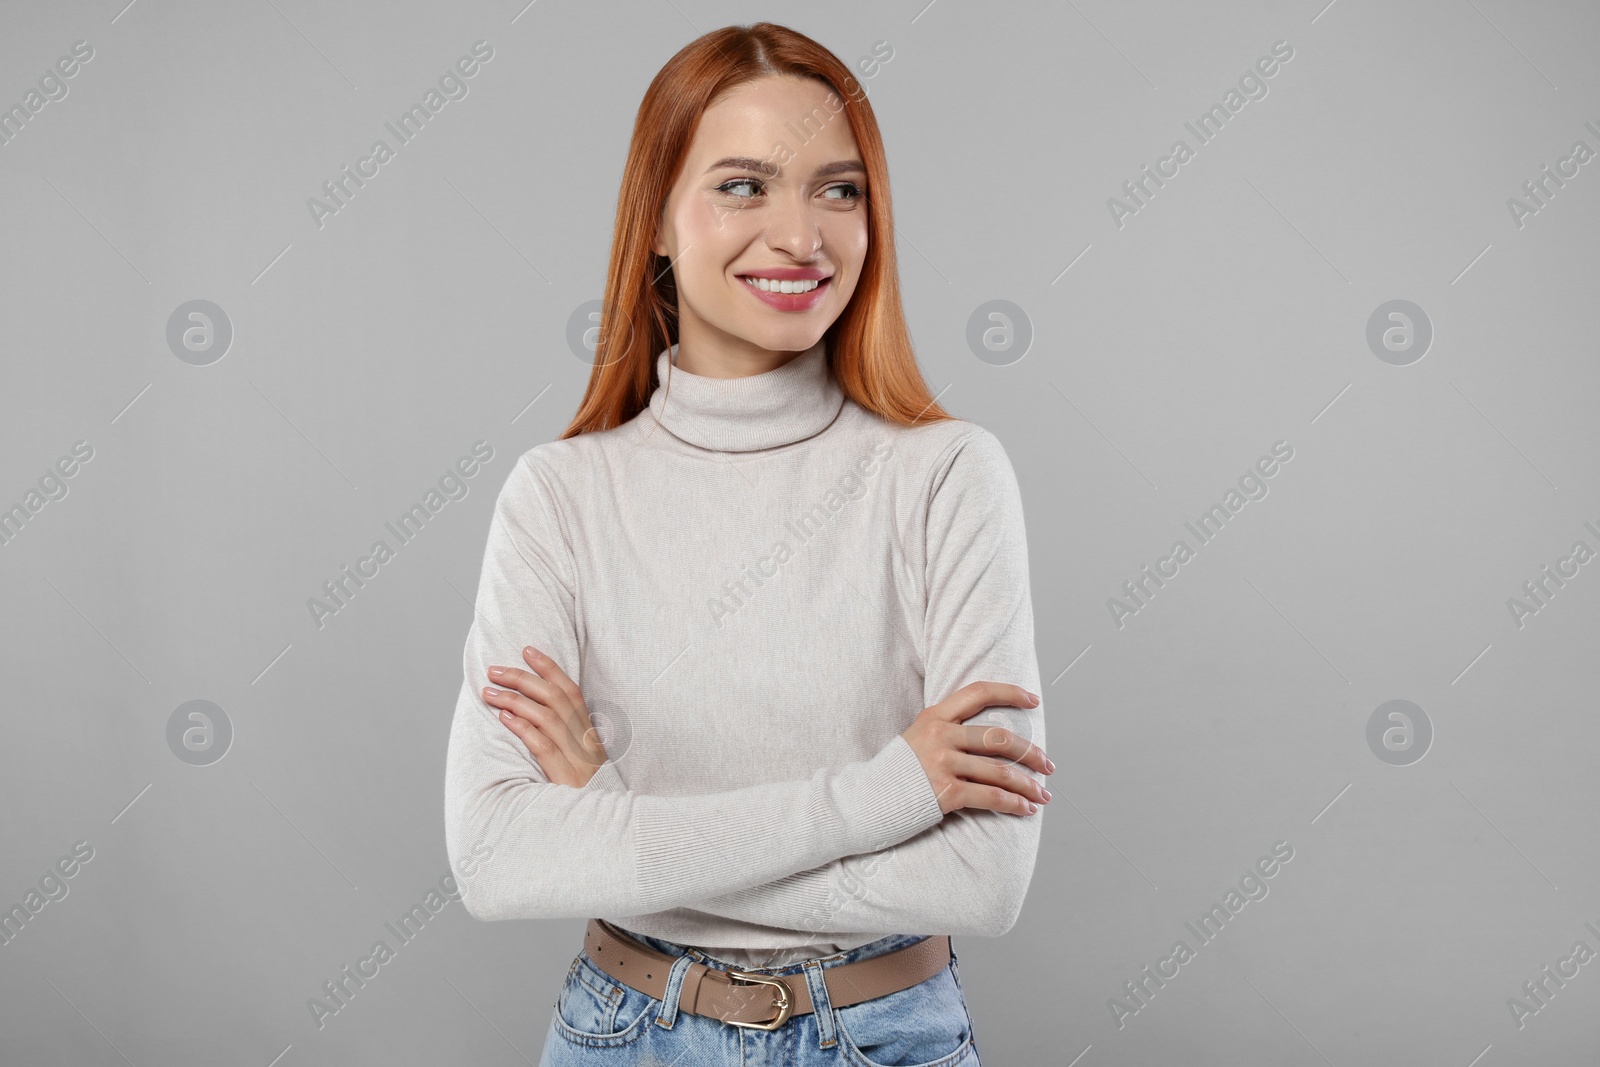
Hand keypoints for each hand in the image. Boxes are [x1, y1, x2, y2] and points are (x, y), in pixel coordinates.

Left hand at [482, 646, 608, 787]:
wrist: (603, 829)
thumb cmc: (586, 797)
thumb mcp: (582, 765)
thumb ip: (567, 741)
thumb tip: (535, 717)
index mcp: (589, 735)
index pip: (571, 691)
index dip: (549, 668)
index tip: (527, 650)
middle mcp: (585, 742)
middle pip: (555, 698)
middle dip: (523, 679)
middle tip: (494, 670)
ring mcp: (577, 759)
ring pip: (546, 717)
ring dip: (515, 700)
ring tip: (489, 692)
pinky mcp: (565, 778)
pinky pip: (543, 746)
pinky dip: (523, 728)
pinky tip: (504, 718)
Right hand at [901, 681, 1051, 816]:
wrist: (865, 801)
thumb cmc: (896, 773)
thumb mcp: (916, 738)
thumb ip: (946, 730)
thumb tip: (988, 737)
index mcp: (934, 717)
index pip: (978, 692)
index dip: (1010, 693)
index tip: (1033, 701)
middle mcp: (940, 735)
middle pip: (999, 738)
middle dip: (1031, 753)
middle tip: (1048, 766)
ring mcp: (942, 763)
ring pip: (1000, 771)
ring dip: (1028, 785)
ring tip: (1042, 795)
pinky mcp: (945, 792)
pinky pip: (991, 796)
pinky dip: (1014, 804)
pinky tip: (1026, 809)